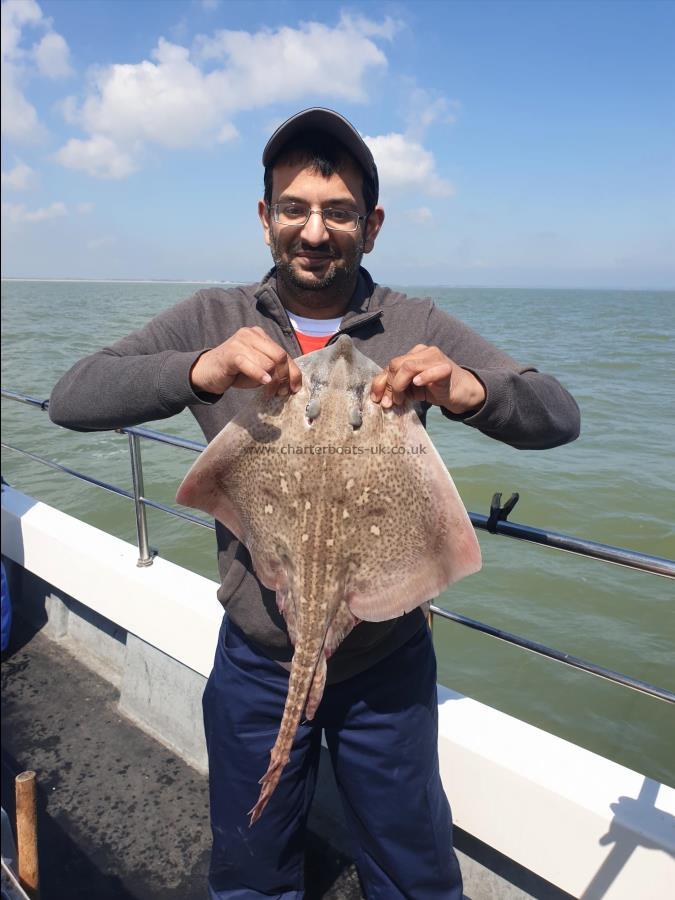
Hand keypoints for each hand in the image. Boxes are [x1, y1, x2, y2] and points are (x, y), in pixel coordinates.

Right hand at [190, 327, 301, 395]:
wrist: (206, 372)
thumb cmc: (234, 372)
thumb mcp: (258, 369)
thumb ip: (273, 369)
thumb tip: (292, 381)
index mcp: (260, 336)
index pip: (284, 353)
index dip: (293, 372)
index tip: (294, 389)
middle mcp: (252, 334)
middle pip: (279, 356)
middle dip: (284, 377)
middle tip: (282, 393)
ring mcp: (241, 341)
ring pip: (267, 362)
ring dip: (272, 381)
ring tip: (270, 392)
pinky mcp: (231, 353)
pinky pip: (250, 363)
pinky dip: (259, 374)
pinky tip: (264, 382)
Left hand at [370, 344, 485, 413]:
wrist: (462, 392)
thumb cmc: (435, 389)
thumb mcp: (411, 388)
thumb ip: (397, 387)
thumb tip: (378, 396)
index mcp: (413, 355)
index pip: (390, 365)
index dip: (380, 383)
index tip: (376, 399)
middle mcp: (423, 352)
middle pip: (396, 364)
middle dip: (389, 386)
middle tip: (390, 403)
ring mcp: (435, 358)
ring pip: (409, 366)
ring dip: (400, 385)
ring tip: (401, 400)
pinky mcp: (447, 367)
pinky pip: (433, 369)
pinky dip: (423, 377)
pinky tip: (418, 384)